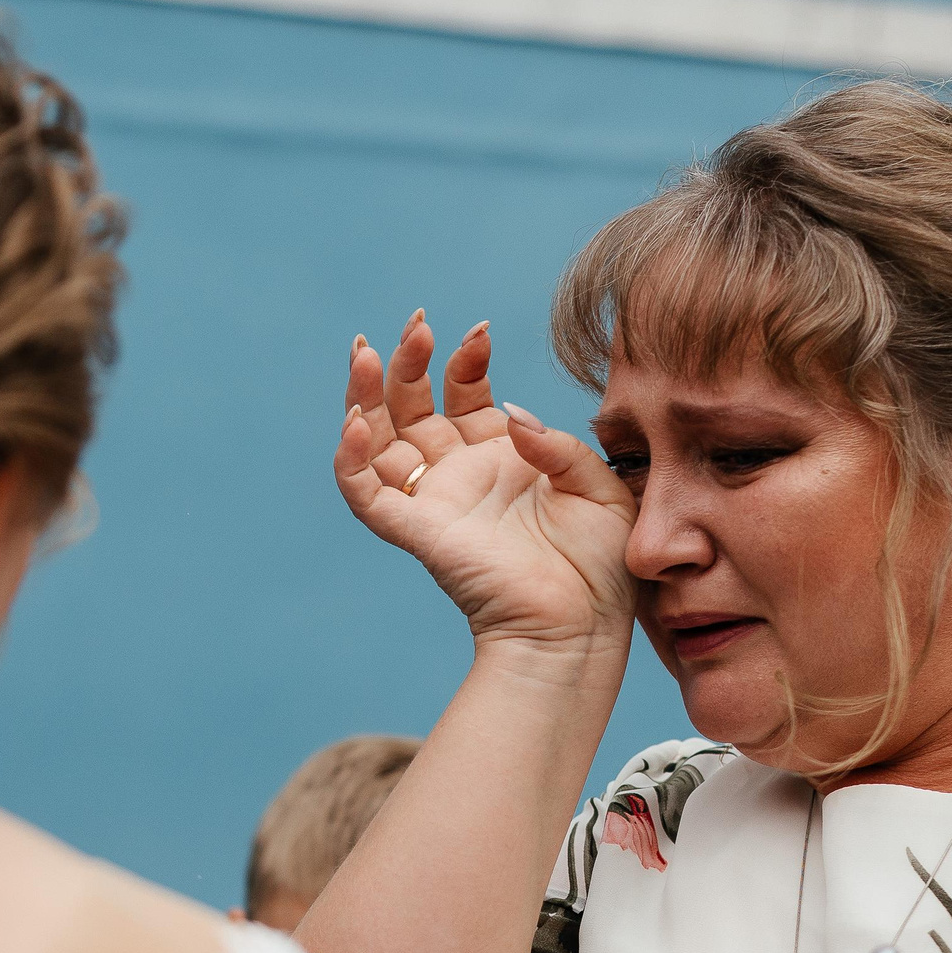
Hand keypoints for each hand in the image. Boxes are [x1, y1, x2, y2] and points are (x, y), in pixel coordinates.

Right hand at [333, 311, 637, 666]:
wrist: (581, 627)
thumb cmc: (599, 567)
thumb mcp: (598, 487)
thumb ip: (556, 444)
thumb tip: (509, 411)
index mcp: (502, 457)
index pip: (466, 393)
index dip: (465, 360)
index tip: (479, 332)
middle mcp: (461, 474)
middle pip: (413, 406)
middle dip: (407, 362)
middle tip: (415, 324)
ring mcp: (435, 502)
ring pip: (379, 441)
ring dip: (366, 395)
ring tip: (368, 352)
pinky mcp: (418, 533)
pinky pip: (367, 494)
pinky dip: (352, 460)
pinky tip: (356, 422)